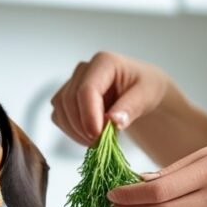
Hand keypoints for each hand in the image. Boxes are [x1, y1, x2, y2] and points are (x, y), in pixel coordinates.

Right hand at [50, 51, 169, 145]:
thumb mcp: (147, 95)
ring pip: (60, 109)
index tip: (98, 136)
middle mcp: (84, 70)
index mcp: (104, 62)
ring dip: (75, 131)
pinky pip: (59, 117)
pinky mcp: (67, 98)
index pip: (87, 89)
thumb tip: (114, 121)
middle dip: (82, 126)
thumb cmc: (145, 88)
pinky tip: (89, 137)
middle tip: (101, 143)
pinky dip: (71, 132)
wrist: (140, 91)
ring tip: (98, 141)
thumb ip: (131, 107)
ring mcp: (72, 83)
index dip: (89, 115)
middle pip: (69, 100)